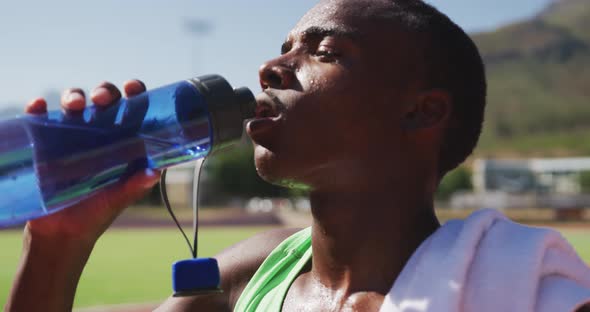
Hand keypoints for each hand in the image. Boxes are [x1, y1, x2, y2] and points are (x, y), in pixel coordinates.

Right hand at [24, 80, 159, 246]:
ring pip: (73, 103)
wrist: (61, 233)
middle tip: (102, 100)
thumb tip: (154, 172)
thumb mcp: (118, 200)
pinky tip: (38, 107)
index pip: (133, 109)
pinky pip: (40, 119)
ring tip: (75, 106)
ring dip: (73, 96)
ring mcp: (71, 135)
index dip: (136, 94)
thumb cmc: (96, 213)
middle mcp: (99, 132)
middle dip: (104, 92)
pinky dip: (38, 109)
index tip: (133, 89)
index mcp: (123, 140)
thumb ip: (134, 186)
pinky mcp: (46, 143)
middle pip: (104, 99)